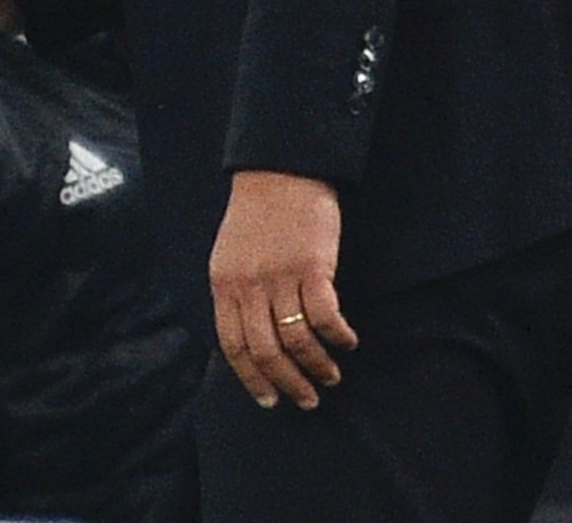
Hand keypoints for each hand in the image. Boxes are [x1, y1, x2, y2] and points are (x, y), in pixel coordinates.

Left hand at [210, 170, 356, 410]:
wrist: (279, 170)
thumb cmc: (257, 214)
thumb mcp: (230, 255)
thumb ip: (235, 294)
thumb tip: (248, 339)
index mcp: (224, 284)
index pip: (233, 346)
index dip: (252, 379)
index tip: (269, 400)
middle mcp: (248, 286)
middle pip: (266, 351)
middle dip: (288, 383)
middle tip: (307, 400)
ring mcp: (280, 277)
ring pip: (297, 340)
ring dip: (317, 366)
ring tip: (331, 376)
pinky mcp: (313, 267)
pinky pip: (325, 317)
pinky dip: (338, 336)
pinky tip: (347, 341)